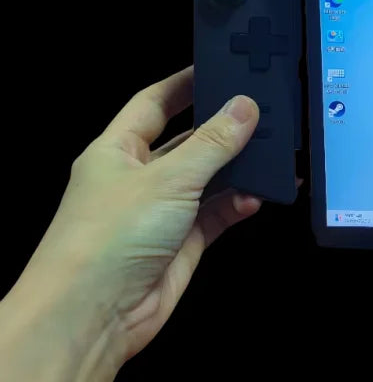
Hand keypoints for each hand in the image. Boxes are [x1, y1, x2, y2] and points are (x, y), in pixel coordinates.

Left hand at [26, 65, 261, 362]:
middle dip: (222, 130)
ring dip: (237, 171)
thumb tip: (244, 107)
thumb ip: (213, 143)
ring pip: (207, 180)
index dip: (184, 84)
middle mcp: (138, 179)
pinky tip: (257, 197)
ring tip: (270, 156)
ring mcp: (161, 212)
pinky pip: (216, 215)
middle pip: (187, 142)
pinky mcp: (181, 244)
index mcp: (116, 151)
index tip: (217, 67)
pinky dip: (237, 205)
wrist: (94, 314)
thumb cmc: (109, 237)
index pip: (153, 104)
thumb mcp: (168, 178)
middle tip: (261, 113)